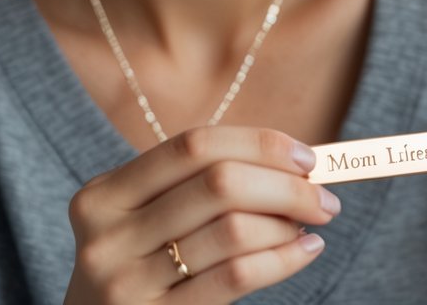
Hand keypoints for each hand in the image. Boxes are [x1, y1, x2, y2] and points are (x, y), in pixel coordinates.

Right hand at [64, 126, 336, 303]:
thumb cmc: (142, 269)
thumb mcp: (147, 222)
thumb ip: (201, 187)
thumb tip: (294, 162)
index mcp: (104, 195)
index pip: (195, 146)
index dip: (258, 144)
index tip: (306, 157)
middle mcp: (108, 235)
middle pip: (219, 184)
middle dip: (286, 186)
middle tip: (323, 197)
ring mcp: (126, 282)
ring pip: (233, 231)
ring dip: (287, 224)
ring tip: (310, 226)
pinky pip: (235, 277)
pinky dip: (282, 259)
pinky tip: (305, 251)